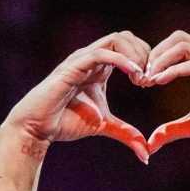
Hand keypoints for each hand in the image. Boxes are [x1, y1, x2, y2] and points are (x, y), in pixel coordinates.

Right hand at [4, 31, 153, 161]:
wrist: (38, 127)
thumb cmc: (65, 122)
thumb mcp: (104, 126)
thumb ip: (126, 133)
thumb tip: (146, 153)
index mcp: (101, 67)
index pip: (130, 47)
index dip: (145, 61)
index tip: (151, 83)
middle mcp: (92, 58)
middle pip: (126, 37)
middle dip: (144, 54)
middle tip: (149, 79)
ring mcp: (82, 59)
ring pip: (116, 39)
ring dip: (135, 56)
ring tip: (141, 78)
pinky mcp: (73, 65)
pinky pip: (101, 53)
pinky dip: (122, 60)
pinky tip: (134, 74)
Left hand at [138, 31, 189, 154]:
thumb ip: (172, 130)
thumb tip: (151, 142)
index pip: (178, 45)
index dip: (157, 57)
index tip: (143, 78)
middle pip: (179, 37)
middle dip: (156, 54)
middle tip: (142, 76)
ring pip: (183, 45)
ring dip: (161, 60)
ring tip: (148, 79)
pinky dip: (172, 70)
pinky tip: (159, 81)